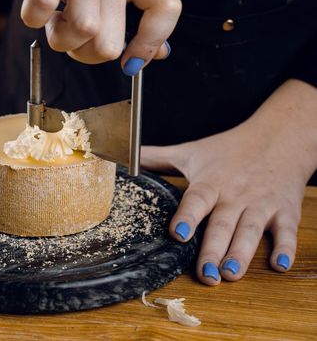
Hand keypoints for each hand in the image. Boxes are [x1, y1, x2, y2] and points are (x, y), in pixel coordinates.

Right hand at [20, 0, 180, 73]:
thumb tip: (158, 52)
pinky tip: (41, 10)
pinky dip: (35, 17)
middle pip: (110, 44)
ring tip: (59, 21)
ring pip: (84, 30)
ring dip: (63, 39)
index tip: (130, 63)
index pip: (164, 7)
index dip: (147, 46)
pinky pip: (42, 9)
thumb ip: (144, 16)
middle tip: (79, 42)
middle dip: (88, 54)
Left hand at [141, 79, 316, 284]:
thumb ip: (157, 157)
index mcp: (210, 182)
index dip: (187, 216)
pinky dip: (285, 249)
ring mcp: (261, 203)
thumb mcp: (191, 151)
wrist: (279, 137)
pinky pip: (286, 232)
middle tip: (205, 275)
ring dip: (241, 254)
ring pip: (250, 231)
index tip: (177, 233)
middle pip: (222, 224)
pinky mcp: (285, 211)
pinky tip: (279, 266)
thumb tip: (125, 157)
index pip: (197, 200)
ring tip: (230, 275)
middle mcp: (235, 194)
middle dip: (213, 250)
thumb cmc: (229, 149)